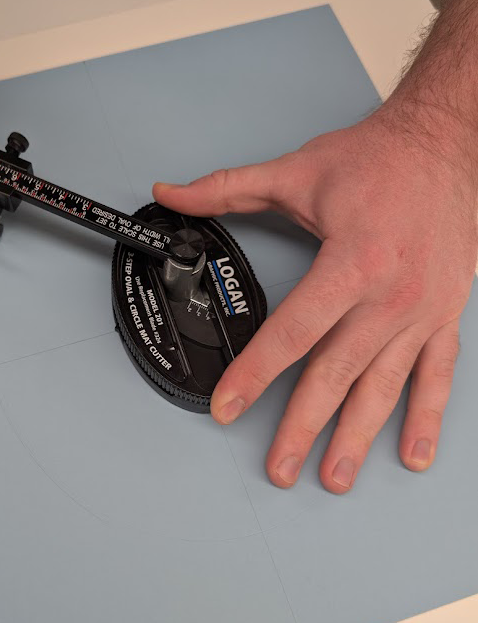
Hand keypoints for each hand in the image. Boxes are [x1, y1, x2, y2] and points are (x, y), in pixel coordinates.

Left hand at [154, 104, 477, 492]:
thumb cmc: (379, 160)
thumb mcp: (296, 173)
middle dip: (302, 426)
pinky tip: (412, 454)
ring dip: (357, 437)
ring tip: (334, 477)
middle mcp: (390, 296)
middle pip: (336, 373)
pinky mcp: (445, 315)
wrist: (448, 145)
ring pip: (384, 387)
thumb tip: (173, 194)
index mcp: (352, 262)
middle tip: (279, 467)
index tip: (228, 406)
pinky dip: (426, 418)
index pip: (293, 333)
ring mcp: (421, 312)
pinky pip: (438, 376)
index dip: (255, 374)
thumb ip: (227, 188)